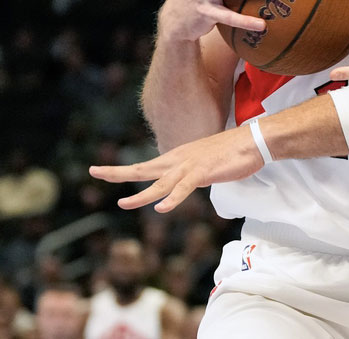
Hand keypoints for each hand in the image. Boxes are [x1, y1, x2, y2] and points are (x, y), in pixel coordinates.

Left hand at [88, 125, 264, 212]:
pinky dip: (173, 198)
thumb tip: (186, 183)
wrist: (254, 141)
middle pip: (143, 169)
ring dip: (142, 195)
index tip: (100, 171)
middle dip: (118, 173)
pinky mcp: (204, 172)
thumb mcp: (205, 163)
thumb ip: (192, 173)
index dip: (121, 170)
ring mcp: (190, 166)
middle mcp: (178, 160)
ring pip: (160, 183)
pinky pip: (185, 188)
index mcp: (177, 158)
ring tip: (124, 203)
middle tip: (94, 172)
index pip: (145, 166)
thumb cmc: (233, 152)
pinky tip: (162, 208)